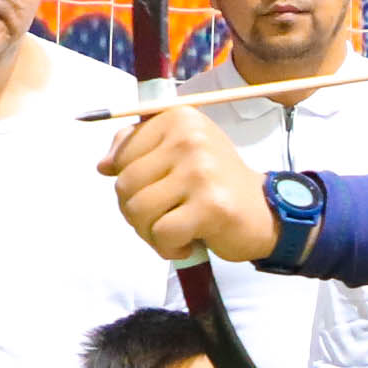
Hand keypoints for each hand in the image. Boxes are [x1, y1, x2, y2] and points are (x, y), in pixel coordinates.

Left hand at [107, 104, 279, 263]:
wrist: (265, 211)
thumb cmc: (214, 183)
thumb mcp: (177, 153)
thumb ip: (138, 149)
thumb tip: (103, 165)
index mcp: (178, 118)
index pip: (122, 155)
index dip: (130, 183)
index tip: (157, 191)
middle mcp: (189, 137)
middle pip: (125, 185)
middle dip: (136, 213)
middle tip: (163, 218)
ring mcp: (201, 170)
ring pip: (138, 210)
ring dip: (149, 233)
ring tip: (173, 232)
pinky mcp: (211, 205)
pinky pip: (162, 233)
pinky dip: (169, 248)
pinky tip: (187, 243)